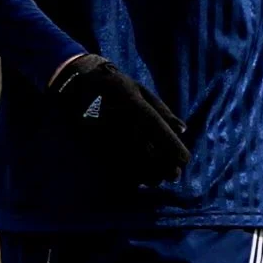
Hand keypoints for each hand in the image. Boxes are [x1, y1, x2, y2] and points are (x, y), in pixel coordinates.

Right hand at [48, 54, 189, 185]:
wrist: (78, 84)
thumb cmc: (116, 86)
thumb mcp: (141, 90)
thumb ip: (163, 111)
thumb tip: (183, 130)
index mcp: (135, 105)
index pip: (158, 129)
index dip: (173, 147)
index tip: (185, 160)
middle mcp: (122, 121)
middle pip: (146, 150)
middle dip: (163, 167)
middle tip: (173, 175)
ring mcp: (108, 134)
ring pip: (132, 161)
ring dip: (148, 174)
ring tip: (157, 178)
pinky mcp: (97, 144)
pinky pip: (117, 164)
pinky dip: (131, 174)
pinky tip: (140, 177)